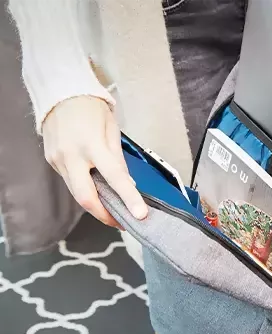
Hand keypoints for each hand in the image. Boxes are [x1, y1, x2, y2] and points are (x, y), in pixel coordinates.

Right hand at [42, 96, 147, 227]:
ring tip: (113, 209)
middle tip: (121, 222)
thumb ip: (118, 160)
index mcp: (92, 144)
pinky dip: (85, 190)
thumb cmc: (91, 109)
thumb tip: (128, 184)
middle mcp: (72, 155)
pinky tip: (96, 190)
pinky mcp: (51, 161)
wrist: (60, 93)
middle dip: (105, 215)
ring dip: (96, 205)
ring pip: (77, 193)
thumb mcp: (112, 131)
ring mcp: (58, 159)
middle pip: (86, 197)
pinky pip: (70, 182)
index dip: (128, 198)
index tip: (140, 214)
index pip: (114, 177)